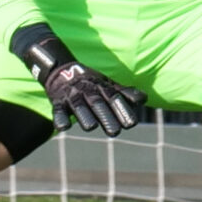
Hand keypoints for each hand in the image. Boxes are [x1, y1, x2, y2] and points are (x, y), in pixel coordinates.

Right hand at [13, 24, 146, 137]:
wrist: (61, 70)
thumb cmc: (90, 82)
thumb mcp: (108, 85)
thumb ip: (125, 93)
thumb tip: (144, 100)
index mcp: (101, 88)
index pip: (113, 98)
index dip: (122, 110)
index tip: (131, 124)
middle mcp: (87, 92)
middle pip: (97, 104)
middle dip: (105, 116)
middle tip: (114, 132)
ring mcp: (72, 96)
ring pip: (79, 107)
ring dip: (85, 116)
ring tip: (91, 127)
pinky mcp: (57, 102)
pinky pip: (58, 110)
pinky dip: (60, 118)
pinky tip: (63, 127)